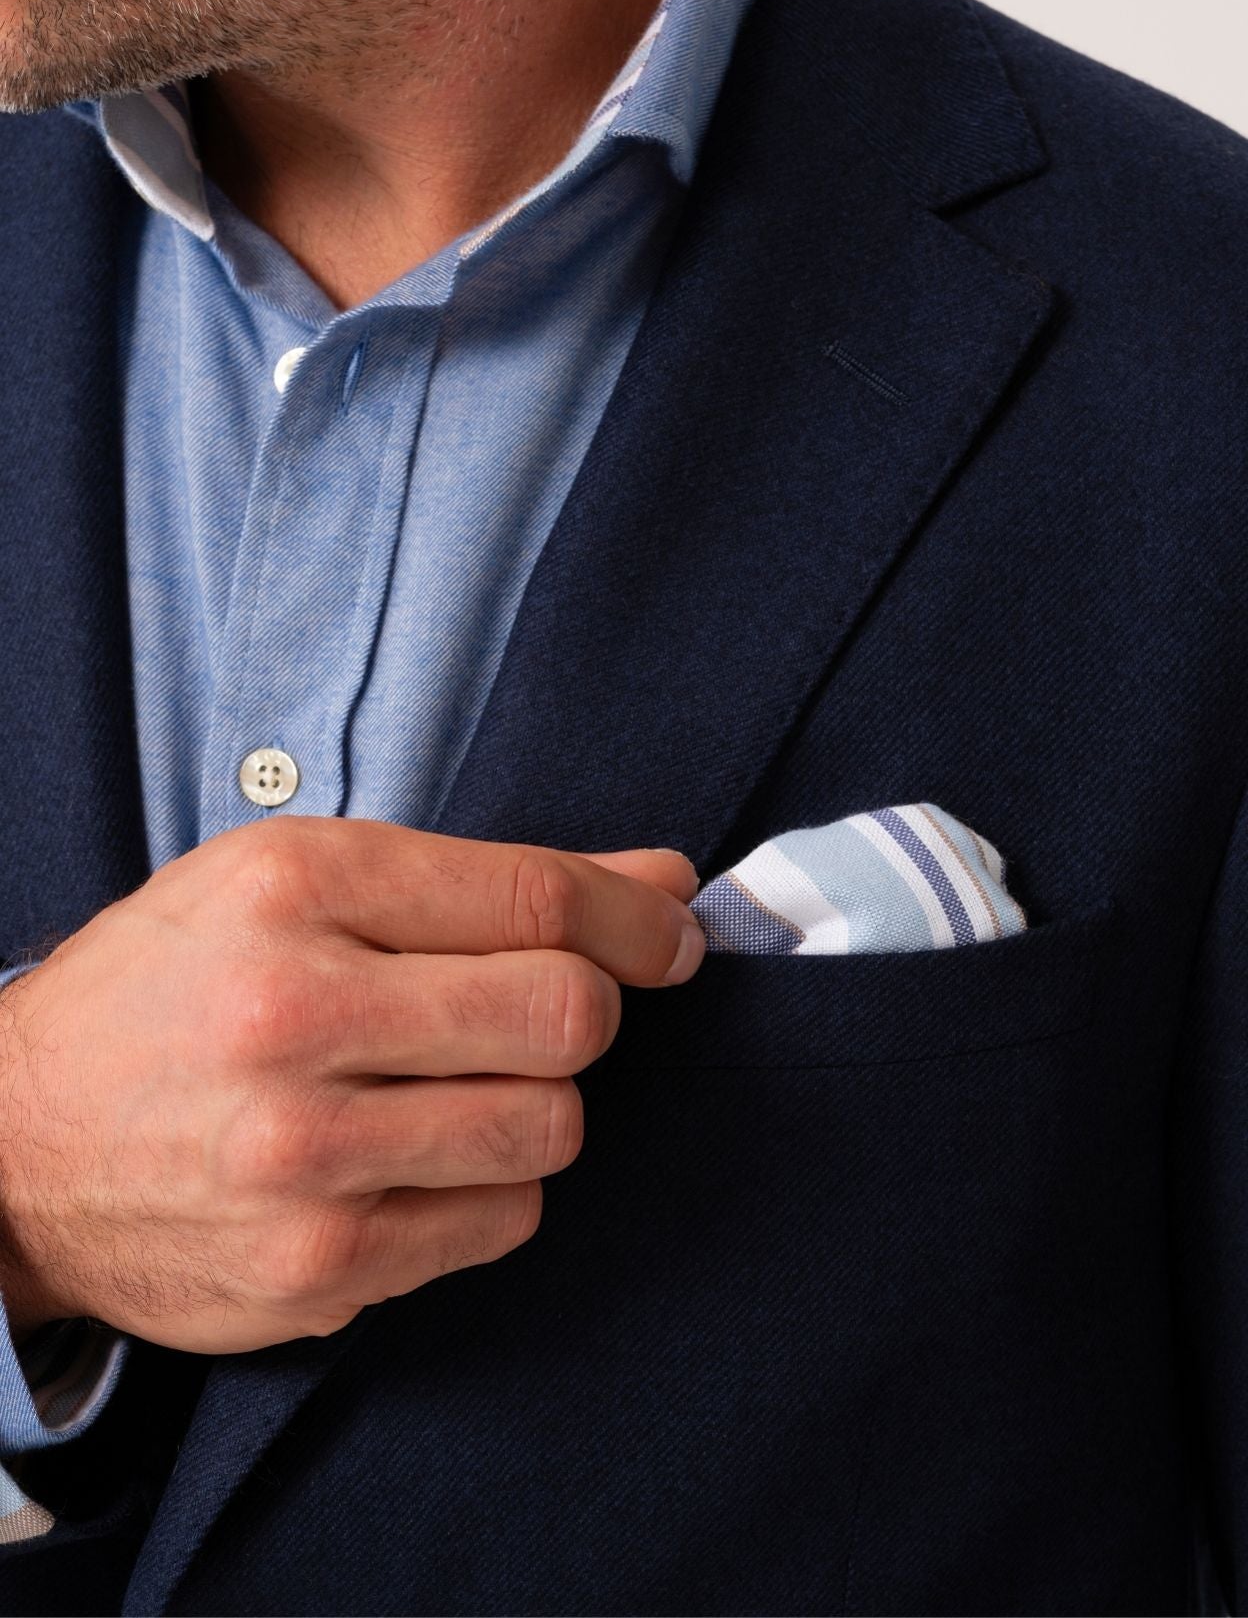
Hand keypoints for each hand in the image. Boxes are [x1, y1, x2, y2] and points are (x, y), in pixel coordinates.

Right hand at [0, 818, 702, 1352]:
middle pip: (567, 1018)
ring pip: (550, 1129)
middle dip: (583, 1011)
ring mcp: (303, 1159)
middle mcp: (293, 1018)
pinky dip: (487, 1188)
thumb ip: (482, 881)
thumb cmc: (168, 991)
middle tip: (533, 1012)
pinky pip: (500, 1223)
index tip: (670, 934)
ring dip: (533, 1105)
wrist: (18, 1144)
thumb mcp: (293, 882)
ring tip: (453, 1090)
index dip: (636, 918)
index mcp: (293, 890)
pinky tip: (412, 1160)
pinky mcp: (313, 1270)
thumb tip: (660, 886)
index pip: (537, 902)